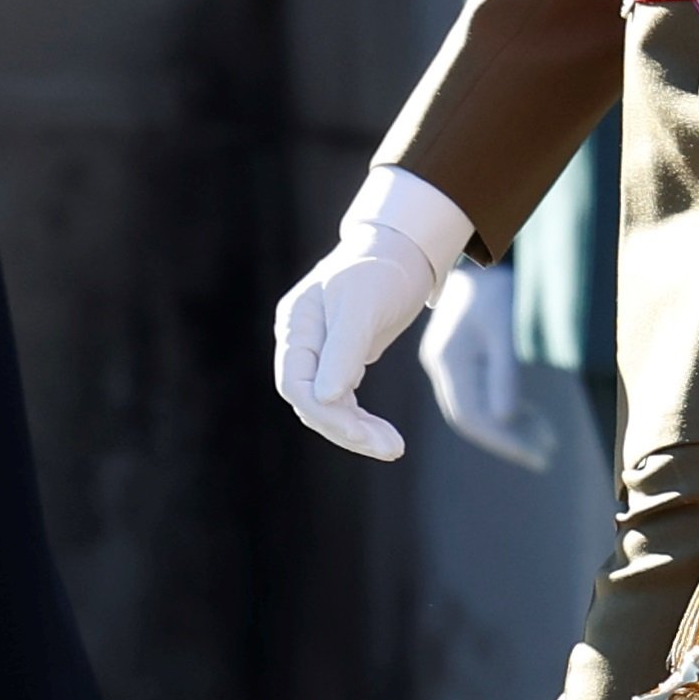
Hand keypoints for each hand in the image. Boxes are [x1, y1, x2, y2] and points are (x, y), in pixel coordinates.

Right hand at [274, 227, 439, 461]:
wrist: (403, 251)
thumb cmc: (381, 269)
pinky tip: (384, 435)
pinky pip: (342, 401)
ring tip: (394, 448)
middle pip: (309, 401)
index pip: (294, 383)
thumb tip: (324, 399)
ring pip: (327, 406)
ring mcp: (319, 353)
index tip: (360, 435)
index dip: (323, 413)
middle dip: (347, 429)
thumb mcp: (363, 304)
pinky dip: (361, 420)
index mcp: (296, 324)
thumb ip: (344, 350)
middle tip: (391, 449)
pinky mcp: (341, 361)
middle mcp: (302, 341)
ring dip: (357, 431)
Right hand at [418, 263, 556, 471]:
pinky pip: (482, 393)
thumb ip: (504, 372)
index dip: (502, 440)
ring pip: (479, 409)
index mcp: (447, 360)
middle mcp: (443, 366)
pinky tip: (532, 419)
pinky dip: (507, 409)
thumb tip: (505, 419)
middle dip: (509, 439)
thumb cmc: (496, 287)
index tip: (535, 455)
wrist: (483, 254)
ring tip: (548, 441)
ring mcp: (451, 362)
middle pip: (472, 418)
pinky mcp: (463, 358)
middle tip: (547, 455)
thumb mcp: (505, 327)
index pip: (470, 416)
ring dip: (512, 427)